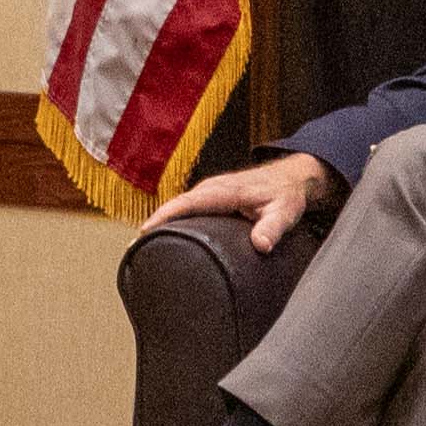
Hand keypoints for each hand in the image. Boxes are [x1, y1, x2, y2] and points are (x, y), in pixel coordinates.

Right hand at [154, 151, 338, 251]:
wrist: (292, 178)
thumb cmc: (287, 195)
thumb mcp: (285, 212)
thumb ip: (273, 228)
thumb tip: (261, 245)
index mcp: (227, 191)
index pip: (189, 202)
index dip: (166, 216)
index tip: (146, 231)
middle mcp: (214, 188)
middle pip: (177, 204)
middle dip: (155, 222)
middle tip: (134, 248)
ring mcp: (211, 191)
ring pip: (180, 205)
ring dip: (161, 221)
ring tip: (141, 245)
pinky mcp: (211, 197)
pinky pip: (186, 206)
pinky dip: (172, 218)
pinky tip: (163, 235)